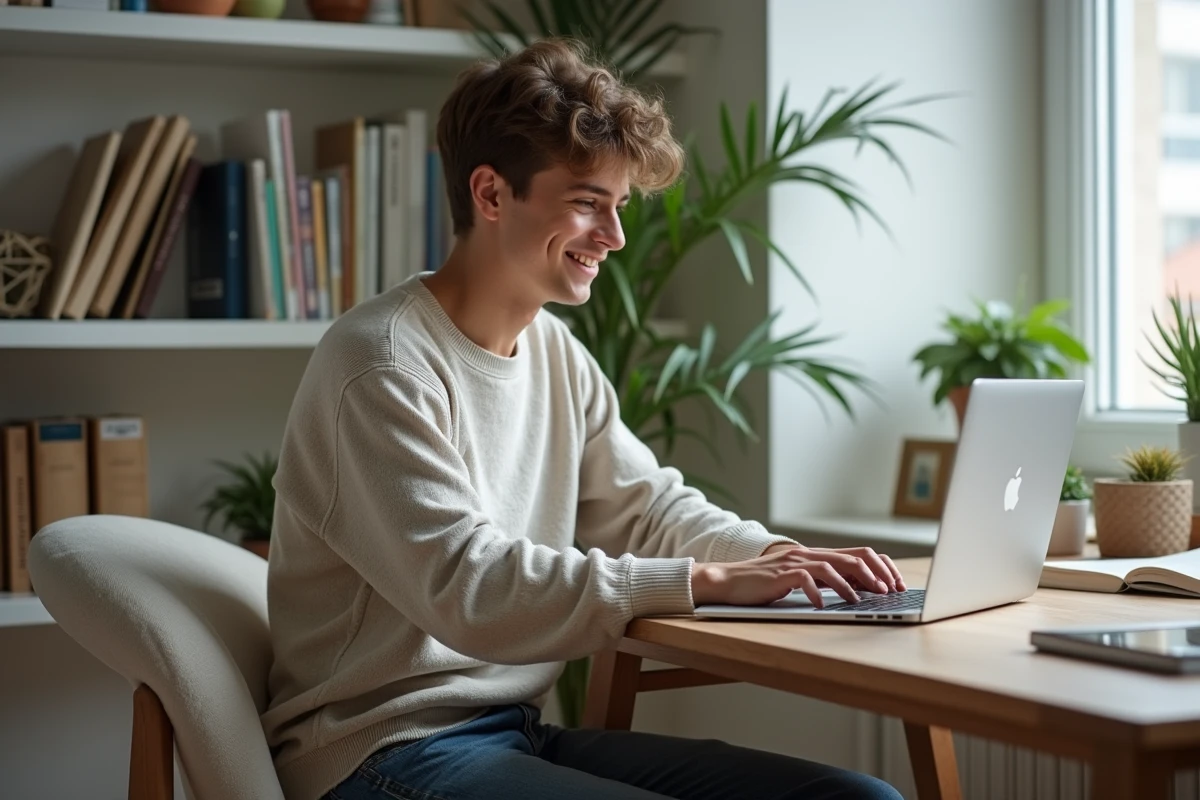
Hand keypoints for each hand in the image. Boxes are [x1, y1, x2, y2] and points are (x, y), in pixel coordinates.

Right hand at [764, 543, 905, 594]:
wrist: (729, 580)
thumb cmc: (765, 584)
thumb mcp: (800, 580)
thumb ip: (823, 581)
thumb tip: (857, 592)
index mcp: (817, 556)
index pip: (859, 553)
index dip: (881, 567)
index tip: (895, 584)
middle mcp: (809, 555)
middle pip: (853, 556)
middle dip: (876, 574)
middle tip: (889, 591)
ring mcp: (794, 562)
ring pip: (832, 566)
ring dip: (852, 584)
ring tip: (862, 599)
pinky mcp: (780, 574)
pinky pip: (804, 579)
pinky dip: (817, 592)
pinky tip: (822, 605)